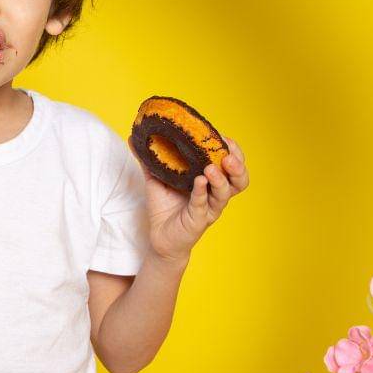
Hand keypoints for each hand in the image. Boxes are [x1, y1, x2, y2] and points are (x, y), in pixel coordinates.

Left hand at [127, 135, 249, 263]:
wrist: (159, 236)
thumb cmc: (164, 206)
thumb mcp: (156, 178)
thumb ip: (148, 159)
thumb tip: (133, 138)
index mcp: (210, 180)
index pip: (230, 163)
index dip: (231, 150)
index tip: (221, 136)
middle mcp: (214, 193)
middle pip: (239, 179)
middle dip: (237, 164)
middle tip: (228, 154)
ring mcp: (209, 207)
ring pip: (226, 193)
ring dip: (221, 179)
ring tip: (211, 168)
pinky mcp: (199, 220)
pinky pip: (203, 204)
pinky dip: (201, 192)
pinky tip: (199, 181)